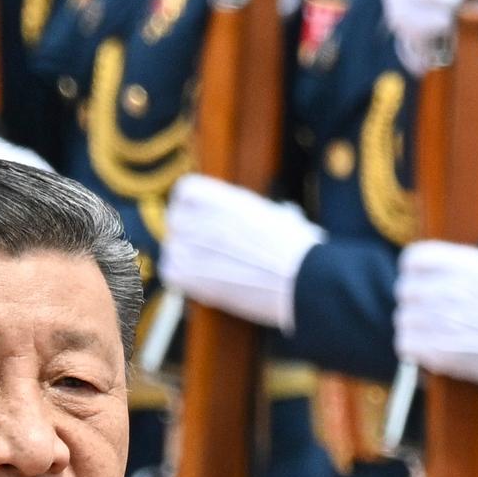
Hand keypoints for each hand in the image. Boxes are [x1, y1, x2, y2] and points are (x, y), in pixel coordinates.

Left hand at [160, 172, 322, 332]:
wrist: (307, 281)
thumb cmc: (302, 250)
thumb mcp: (281, 216)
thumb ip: (260, 213)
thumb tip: (272, 215)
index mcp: (225, 199)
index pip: (186, 191)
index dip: (191, 206)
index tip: (202, 218)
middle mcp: (205, 219)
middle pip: (176, 221)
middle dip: (189, 235)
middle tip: (209, 250)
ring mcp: (197, 248)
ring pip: (173, 248)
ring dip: (186, 259)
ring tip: (211, 270)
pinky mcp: (195, 278)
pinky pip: (171, 273)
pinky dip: (183, 280)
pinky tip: (204, 284)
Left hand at [394, 241, 477, 404]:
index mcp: (464, 265)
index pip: (414, 257)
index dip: (415, 268)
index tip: (422, 277)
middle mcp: (445, 289)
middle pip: (404, 289)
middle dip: (415, 300)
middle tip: (429, 310)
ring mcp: (438, 321)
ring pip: (403, 319)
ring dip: (414, 326)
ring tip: (430, 333)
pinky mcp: (437, 351)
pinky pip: (404, 344)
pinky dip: (413, 349)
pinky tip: (428, 351)